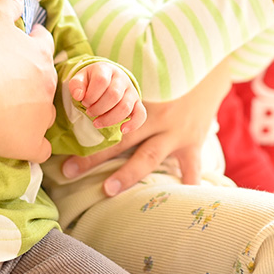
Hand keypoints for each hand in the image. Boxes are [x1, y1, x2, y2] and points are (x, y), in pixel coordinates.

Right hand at [0, 0, 56, 162]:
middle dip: (35, 79)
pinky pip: (41, 149)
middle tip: (13, 81)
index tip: (22, 43)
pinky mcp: (32, 143)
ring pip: (47, 114)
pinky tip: (22, 144)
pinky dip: (33, 146)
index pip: (44, 43)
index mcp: (40, 55)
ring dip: (35, 113)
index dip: (33, 41)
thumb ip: (9, 3)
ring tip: (14, 114)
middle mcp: (47, 85)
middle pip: (48, 80)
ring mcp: (42, 116)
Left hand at [60, 60, 232, 194]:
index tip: (65, 140)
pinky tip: (179, 204)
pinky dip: (187, 186)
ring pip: (149, 157)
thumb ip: (124, 88)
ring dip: (128, 174)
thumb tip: (85, 89)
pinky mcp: (194, 143)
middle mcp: (156, 119)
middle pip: (121, 140)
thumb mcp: (149, 77)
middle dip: (95, 156)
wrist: (209, 69)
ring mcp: (176, 133)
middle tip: (69, 170)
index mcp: (141, 102)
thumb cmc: (172, 73)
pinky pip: (191, 169)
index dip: (87, 127)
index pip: (109, 117)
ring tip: (108, 189)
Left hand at [68, 62, 145, 131]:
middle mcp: (121, 78)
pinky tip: (122, 130)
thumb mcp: (80, 79)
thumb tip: (78, 96)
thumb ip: (76, 85)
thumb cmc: (91, 81)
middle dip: (98, 108)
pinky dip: (134, 124)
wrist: (106, 78)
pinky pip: (141, 114)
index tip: (84, 101)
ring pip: (125, 106)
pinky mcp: (137, 103)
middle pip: (114, 95)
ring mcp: (131, 90)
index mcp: (106, 69)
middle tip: (89, 112)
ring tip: (96, 123)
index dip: (91, 95)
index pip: (101, 81)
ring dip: (109, 119)